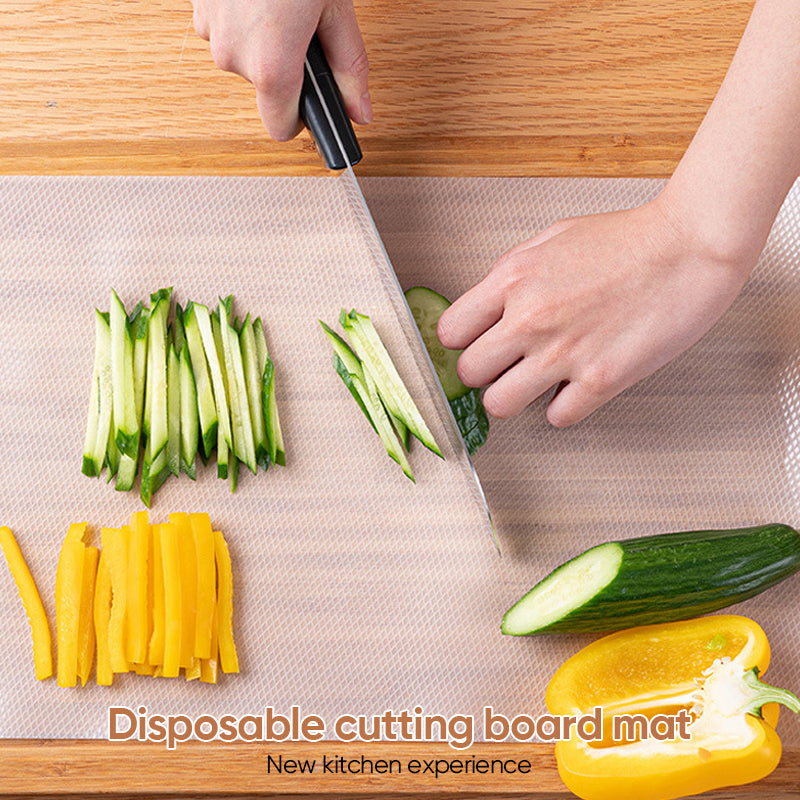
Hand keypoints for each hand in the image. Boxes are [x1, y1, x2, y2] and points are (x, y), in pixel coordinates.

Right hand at [192, 0, 371, 140]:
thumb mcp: (335, 9)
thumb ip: (349, 67)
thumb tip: (359, 110)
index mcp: (271, 65)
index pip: (281, 128)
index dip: (301, 117)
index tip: (311, 105)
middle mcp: (233, 56)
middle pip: (265, 86)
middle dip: (286, 63)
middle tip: (305, 22)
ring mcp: (209, 30)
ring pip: (244, 55)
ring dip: (264, 36)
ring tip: (280, 0)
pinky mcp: (196, 6)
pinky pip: (226, 28)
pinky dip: (243, 15)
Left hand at [437, 197, 754, 426]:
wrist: (690, 246)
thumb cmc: (627, 239)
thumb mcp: (551, 240)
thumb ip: (512, 276)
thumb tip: (487, 308)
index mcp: (513, 279)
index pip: (449, 332)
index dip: (460, 342)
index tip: (475, 345)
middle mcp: (530, 318)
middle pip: (468, 374)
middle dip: (485, 372)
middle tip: (507, 366)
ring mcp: (563, 353)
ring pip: (499, 406)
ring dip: (515, 397)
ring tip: (536, 382)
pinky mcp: (600, 380)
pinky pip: (556, 418)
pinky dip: (564, 407)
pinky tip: (576, 387)